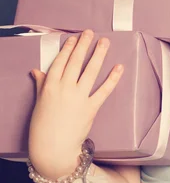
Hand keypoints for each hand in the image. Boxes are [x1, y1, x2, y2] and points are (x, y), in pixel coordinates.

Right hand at [28, 30, 123, 179]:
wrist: (52, 150)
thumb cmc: (43, 127)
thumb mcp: (40, 103)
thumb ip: (42, 85)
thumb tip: (37, 70)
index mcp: (50, 87)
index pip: (60, 62)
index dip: (68, 49)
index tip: (74, 38)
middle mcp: (64, 89)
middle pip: (76, 62)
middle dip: (83, 45)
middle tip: (90, 32)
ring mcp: (78, 98)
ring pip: (91, 71)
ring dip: (99, 55)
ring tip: (105, 42)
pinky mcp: (91, 108)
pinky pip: (104, 90)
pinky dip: (113, 78)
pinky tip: (119, 67)